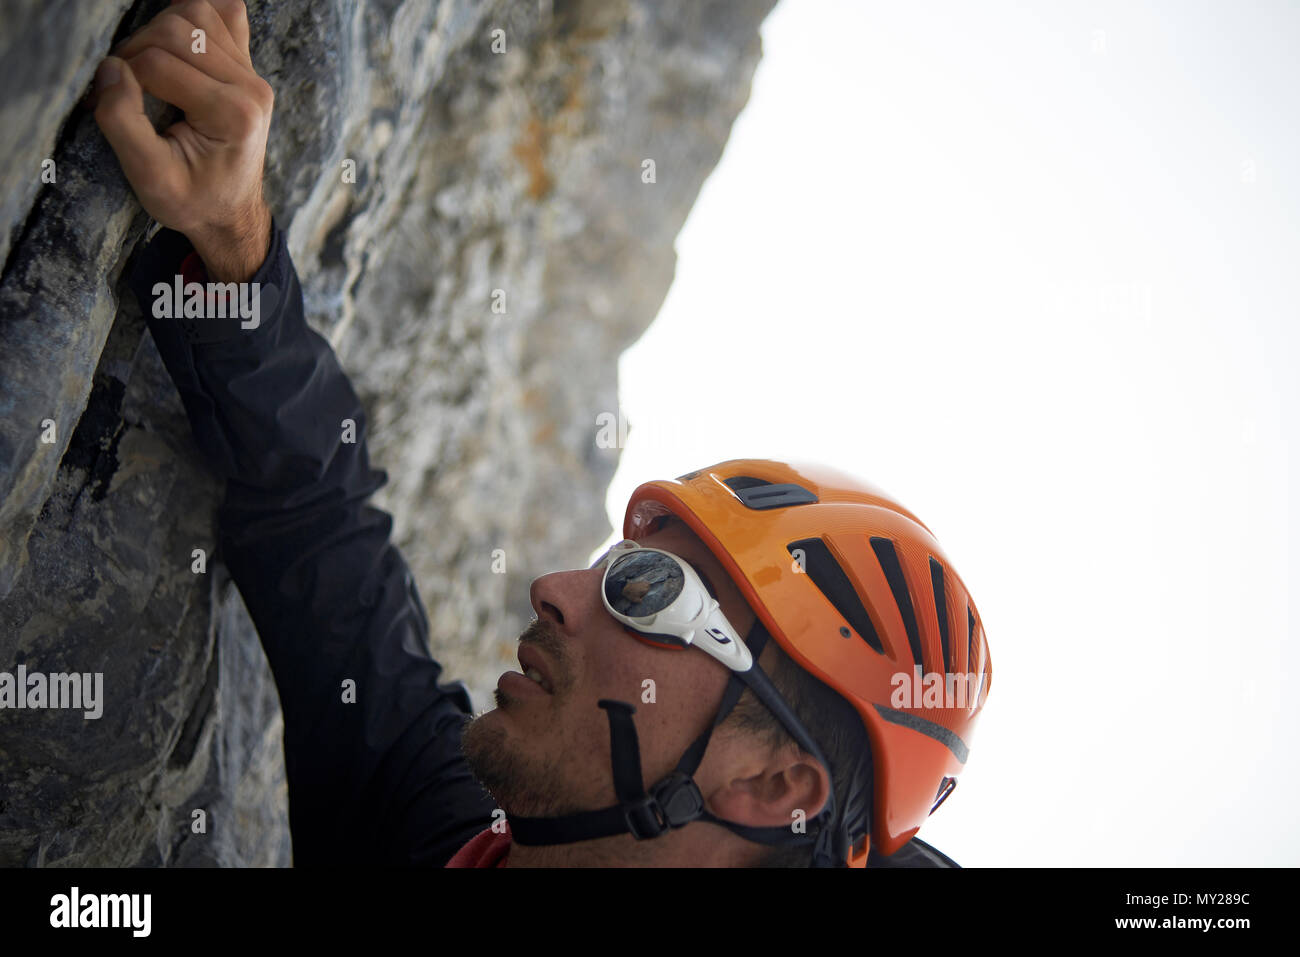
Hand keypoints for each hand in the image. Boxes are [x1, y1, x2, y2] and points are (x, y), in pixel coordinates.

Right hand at [93, 0, 272, 281]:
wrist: (230, 214)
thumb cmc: (193, 201)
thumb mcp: (150, 178)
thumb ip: (123, 121)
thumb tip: (109, 68)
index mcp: (232, 114)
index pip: (157, 62)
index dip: (121, 76)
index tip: (109, 105)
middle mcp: (251, 87)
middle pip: (176, 29)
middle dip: (135, 51)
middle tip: (124, 89)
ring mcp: (253, 74)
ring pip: (196, 13)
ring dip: (159, 32)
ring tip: (146, 70)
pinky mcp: (247, 68)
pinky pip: (223, 14)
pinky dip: (193, 17)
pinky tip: (176, 43)